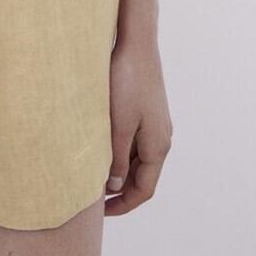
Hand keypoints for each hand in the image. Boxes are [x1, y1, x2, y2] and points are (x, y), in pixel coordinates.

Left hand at [103, 36, 172, 215]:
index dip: (124, 205)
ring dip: (120, 171)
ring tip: (94, 175)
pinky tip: (101, 148)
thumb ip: (117, 159)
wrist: (137, 42)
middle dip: (121, 191)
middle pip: (144, 176)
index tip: (101, 212)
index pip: (145, 189)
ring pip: (139, 159)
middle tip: (94, 199)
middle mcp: (161, 137)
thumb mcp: (118, 126)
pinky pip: (136, 142)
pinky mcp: (148, 110)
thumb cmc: (127, 82)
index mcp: (158, 146)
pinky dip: (121, 152)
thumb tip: (115, 186)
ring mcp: (156, 123)